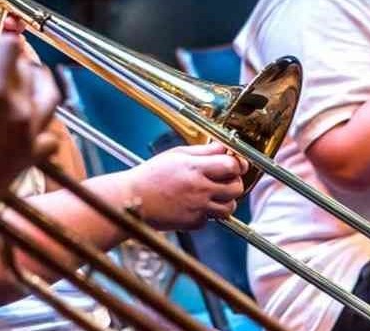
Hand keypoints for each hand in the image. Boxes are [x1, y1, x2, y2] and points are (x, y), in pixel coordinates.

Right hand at [0, 36, 59, 228]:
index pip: (11, 46)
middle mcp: (20, 109)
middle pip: (30, 68)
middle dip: (9, 66)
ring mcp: (31, 133)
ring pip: (50, 95)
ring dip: (35, 86)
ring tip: (15, 90)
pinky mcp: (32, 156)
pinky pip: (50, 135)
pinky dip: (41, 128)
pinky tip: (23, 128)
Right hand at [121, 143, 245, 229]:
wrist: (132, 199)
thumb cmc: (151, 175)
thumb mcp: (176, 154)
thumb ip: (202, 151)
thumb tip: (224, 148)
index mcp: (195, 167)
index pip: (231, 165)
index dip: (237, 164)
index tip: (235, 164)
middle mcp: (199, 188)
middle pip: (236, 187)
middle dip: (234, 183)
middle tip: (225, 181)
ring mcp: (197, 208)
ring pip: (229, 208)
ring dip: (225, 201)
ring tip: (212, 195)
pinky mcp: (193, 223)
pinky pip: (211, 219)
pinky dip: (206, 214)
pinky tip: (193, 205)